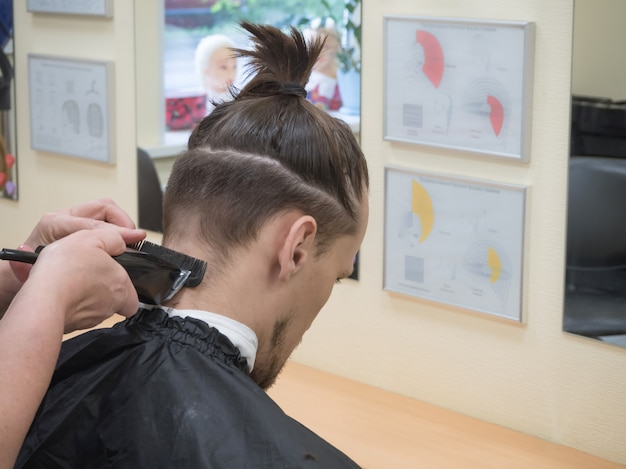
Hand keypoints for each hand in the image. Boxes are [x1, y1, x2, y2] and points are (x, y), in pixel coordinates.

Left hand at [11, 198, 145, 282]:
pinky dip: (119, 230)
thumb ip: (28, 263)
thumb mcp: (29, 270)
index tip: (134, 238)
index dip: (116, 231)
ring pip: (107, 211)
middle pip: (103, 207)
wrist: (24, 275)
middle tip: (135, 238)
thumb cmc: (28, 272)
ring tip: (132, 241)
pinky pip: (107, 219)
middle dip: (123, 221)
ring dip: (123, 224)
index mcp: (54, 224)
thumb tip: (31, 249)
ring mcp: (76, 220)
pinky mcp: (83, 226)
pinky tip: (124, 245)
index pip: (93, 222)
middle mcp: (65, 217)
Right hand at [25, 228, 139, 332]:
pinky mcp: (72, 326)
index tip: (112, 275)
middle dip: (101, 288)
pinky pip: (75, 315)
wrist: (41, 300)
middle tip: (86, 274)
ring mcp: (91, 319)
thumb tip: (121, 242)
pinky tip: (59, 292)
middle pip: (113, 301)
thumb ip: (112, 238)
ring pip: (93, 309)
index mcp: (121, 287)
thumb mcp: (92, 238)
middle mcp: (109, 306)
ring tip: (70, 280)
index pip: (134, 296)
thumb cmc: (66, 271)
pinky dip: (69, 304)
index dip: (124, 286)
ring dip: (84, 296)